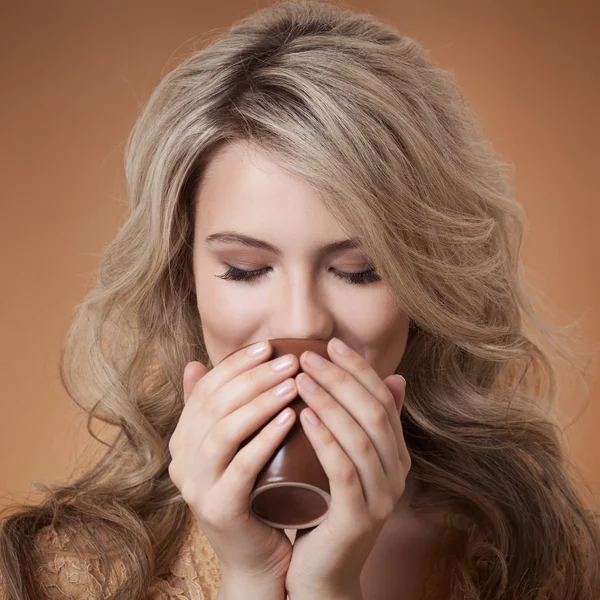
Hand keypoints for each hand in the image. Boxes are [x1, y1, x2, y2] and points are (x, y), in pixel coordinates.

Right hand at [168, 340, 299, 592]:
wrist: (257, 556)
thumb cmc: (255, 491)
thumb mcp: (236, 445)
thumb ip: (218, 408)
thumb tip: (195, 363)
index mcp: (184, 439)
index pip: (206, 389)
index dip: (236, 364)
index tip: (269, 346)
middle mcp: (182, 460)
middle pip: (214, 405)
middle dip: (254, 377)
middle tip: (290, 361)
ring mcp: (196, 486)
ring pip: (224, 431)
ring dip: (260, 402)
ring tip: (293, 384)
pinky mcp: (218, 509)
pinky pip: (241, 466)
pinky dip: (266, 438)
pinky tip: (291, 418)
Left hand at [284, 338, 409, 598]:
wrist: (321, 572)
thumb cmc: (325, 506)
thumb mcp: (346, 459)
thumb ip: (362, 423)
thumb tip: (394, 378)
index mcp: (395, 453)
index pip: (382, 398)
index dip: (358, 368)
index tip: (331, 344)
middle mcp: (396, 472)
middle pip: (374, 413)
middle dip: (341, 379)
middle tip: (308, 356)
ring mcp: (382, 497)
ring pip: (361, 438)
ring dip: (330, 403)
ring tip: (300, 378)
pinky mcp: (359, 518)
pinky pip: (344, 471)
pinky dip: (325, 440)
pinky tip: (304, 416)